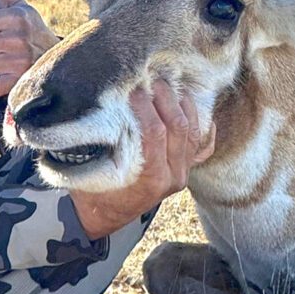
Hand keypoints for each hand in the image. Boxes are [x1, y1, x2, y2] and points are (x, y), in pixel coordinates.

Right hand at [71, 81, 216, 239]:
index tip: (132, 88)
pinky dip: (200, 121)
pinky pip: (202, 143)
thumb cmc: (92, 188)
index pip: (155, 133)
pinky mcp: (186, 169)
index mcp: (151, 178)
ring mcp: (183, 172)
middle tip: (149, 79)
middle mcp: (173, 176)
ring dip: (181, 103)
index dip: (144, 106)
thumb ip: (105, 140)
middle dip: (165, 98)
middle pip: (179, 126)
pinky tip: (190, 103)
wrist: (102, 215)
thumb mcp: (92, 168)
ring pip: (193, 130)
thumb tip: (109, 103)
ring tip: (166, 84)